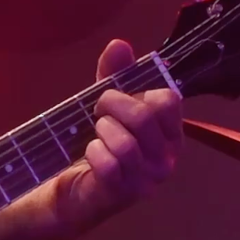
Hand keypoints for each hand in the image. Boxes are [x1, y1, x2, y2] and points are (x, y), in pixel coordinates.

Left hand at [50, 38, 182, 237]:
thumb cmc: (94, 147)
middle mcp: (167, 157)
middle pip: (145, 116)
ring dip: (101, 132)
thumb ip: (113, 76)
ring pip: (127, 143)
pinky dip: (93, 153)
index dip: (136, 91)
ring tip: (94, 136)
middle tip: (96, 113)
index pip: (168, 100)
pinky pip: (111, 165)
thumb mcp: (103, 107)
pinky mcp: (126, 195)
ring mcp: (148, 179)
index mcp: (169, 132)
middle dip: (111, 105)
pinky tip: (90, 154)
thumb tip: (119, 44)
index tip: (115, 98)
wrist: (69, 191)